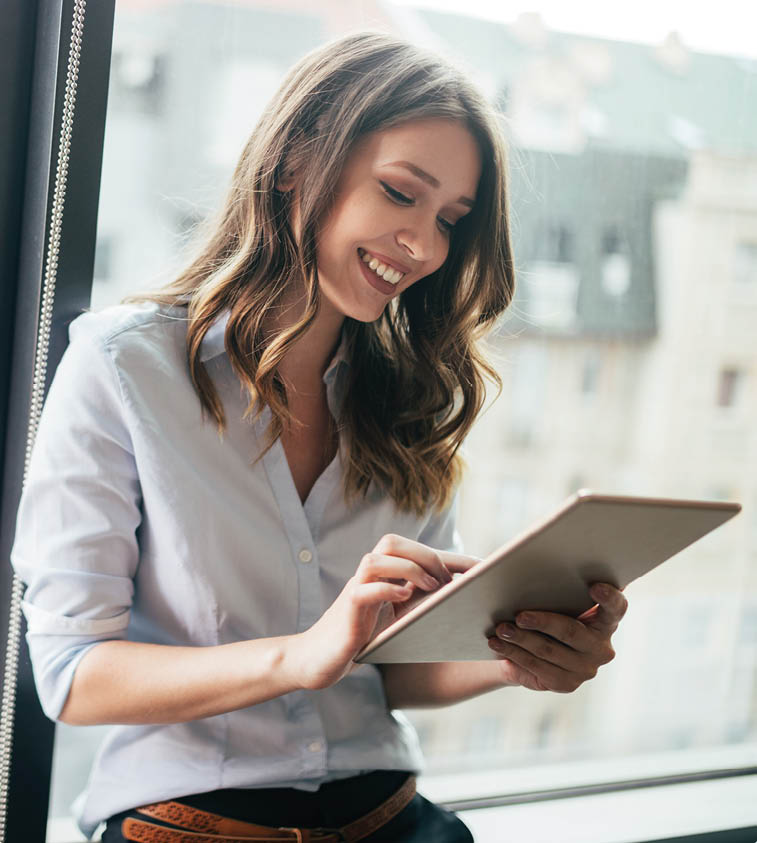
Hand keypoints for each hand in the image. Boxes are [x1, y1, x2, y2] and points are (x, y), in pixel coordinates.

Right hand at [288, 535, 476, 690]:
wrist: (320, 659)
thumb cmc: (362, 638)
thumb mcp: (398, 619)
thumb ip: (419, 604)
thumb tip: (461, 598)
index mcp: (383, 575)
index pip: (417, 551)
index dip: (452, 556)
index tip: (484, 567)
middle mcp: (368, 576)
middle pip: (392, 542)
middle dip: (426, 555)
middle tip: (449, 580)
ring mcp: (355, 590)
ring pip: (376, 559)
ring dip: (408, 568)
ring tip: (431, 586)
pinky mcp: (346, 610)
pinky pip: (364, 589)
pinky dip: (387, 589)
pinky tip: (404, 598)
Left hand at [487, 582, 627, 692]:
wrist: (536, 648)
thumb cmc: (549, 610)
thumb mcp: (557, 598)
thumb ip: (560, 585)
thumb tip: (538, 560)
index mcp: (606, 620)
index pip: (616, 607)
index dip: (609, 597)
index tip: (594, 587)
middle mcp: (602, 647)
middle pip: (570, 631)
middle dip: (542, 622)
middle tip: (519, 615)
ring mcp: (585, 668)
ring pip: (548, 650)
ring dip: (520, 639)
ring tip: (500, 629)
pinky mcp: (566, 683)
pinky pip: (536, 667)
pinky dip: (514, 653)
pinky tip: (498, 644)